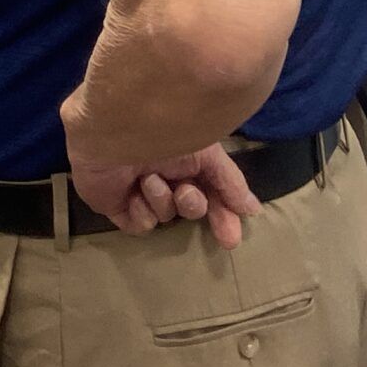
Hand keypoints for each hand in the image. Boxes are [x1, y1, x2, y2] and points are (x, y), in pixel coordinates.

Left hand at [69, 144, 260, 250]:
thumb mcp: (206, 153)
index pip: (212, 193)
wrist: (113, 128)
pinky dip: (141, 211)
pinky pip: (140, 224)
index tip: (230, 239)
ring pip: (166, 214)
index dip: (223, 215)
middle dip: (193, 205)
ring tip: (148, 177)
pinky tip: (134, 192)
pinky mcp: (115, 204)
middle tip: (185, 194)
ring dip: (162, 199)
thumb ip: (229, 182)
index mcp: (187, 159)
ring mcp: (139, 189)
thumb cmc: (163, 131)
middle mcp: (165, 173)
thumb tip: (253, 209)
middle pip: (191, 208)